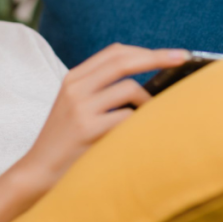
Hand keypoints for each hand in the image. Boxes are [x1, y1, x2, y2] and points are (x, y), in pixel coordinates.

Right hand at [16, 43, 191, 191]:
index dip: (146, 50)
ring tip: (148, 119)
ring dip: (148, 102)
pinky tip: (138, 134)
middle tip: (184, 58)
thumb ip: (101, 88)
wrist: (38, 171)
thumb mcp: (75, 105)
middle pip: (124, 61)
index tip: (172, 54)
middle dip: (158, 57)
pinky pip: (128, 118)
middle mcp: (75, 88)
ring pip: (130, 89)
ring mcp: (80, 108)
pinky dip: (140, 123)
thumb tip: (148, 80)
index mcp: (73, 78)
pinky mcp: (87, 130)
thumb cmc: (66, 140)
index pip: (114, 52)